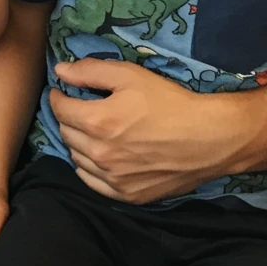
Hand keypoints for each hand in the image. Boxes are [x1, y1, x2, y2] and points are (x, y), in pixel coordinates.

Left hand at [50, 58, 213, 203]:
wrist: (208, 138)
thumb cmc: (169, 101)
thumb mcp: (130, 75)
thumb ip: (90, 71)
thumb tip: (59, 70)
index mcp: (97, 122)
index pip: (60, 109)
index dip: (58, 96)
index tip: (62, 91)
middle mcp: (100, 154)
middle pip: (66, 133)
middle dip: (67, 117)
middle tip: (78, 107)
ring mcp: (113, 178)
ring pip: (77, 158)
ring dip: (77, 142)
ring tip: (89, 130)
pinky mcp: (127, 195)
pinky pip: (92, 182)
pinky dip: (89, 168)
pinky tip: (98, 156)